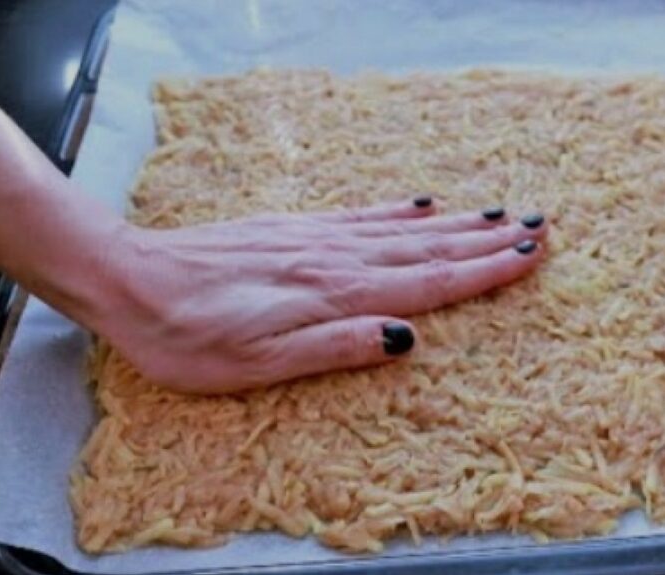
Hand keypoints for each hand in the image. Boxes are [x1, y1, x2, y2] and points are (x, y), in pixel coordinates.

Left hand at [93, 198, 547, 393]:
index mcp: (334, 296)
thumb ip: (334, 347)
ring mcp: (316, 240)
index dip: (481, 273)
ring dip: (455, 226)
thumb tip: (405, 338)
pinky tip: (420, 206)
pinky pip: (360, 217)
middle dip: (484, 244)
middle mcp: (336, 261)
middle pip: (426, 252)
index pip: (426, 285)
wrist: (129, 279)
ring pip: (401, 231)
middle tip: (535, 230)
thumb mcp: (256, 364)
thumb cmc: (188, 336)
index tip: (527, 257)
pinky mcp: (295, 231)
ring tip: (497, 216)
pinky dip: (397, 212)